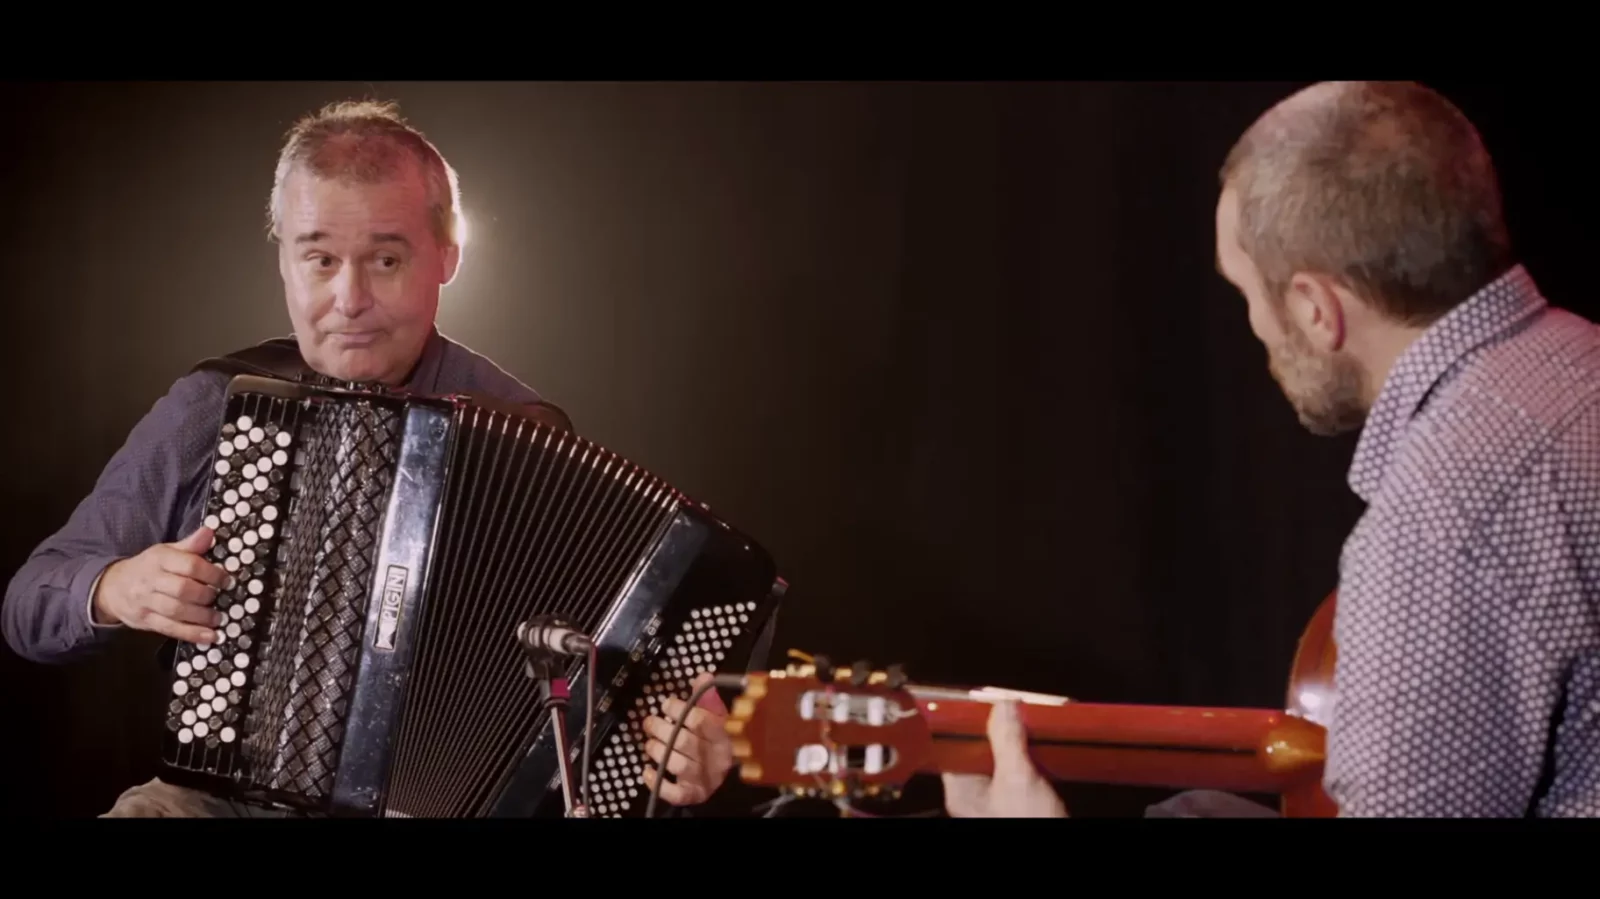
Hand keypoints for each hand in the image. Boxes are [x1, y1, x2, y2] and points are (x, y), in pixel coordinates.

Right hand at [93, 526, 229, 643]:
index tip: (226, 580)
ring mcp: (146, 602)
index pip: (188, 565)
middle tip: (221, 597)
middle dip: (206, 595)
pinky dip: (192, 634)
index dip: (211, 573)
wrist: (112, 587)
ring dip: (202, 617)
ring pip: (176, 611)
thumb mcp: (166, 551)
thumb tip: (209, 532)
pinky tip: (210, 636)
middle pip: (183, 590)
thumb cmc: (148, 567)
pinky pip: (170, 629)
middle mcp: (151, 580)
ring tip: (219, 618)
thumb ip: (189, 545)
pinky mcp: (145, 621)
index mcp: (159, 559)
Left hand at [640, 672, 734, 805]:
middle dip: (661, 729)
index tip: (666, 704)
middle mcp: (715, 758)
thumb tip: (703, 676)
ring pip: (677, 764)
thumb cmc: (720, 739)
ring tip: (650, 744)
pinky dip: (657, 783)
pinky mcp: (694, 794)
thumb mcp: (718, 716)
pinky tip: (647, 771)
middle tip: (649, 722)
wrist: (731, 771)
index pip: (700, 720)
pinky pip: (674, 793)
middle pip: (684, 741)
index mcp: (723, 735)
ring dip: (657, 751)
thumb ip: (707, 698)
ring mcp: (704, 778)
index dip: (678, 709)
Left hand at [942, 699, 1067, 817]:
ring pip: (1000, 755)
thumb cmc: (1030, 821)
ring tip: (1030, 717)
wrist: (1060, 844)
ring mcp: (997, 796)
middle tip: (1014, 705)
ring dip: (1016, 736)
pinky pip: (1019, 766)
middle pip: (978, 746)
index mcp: (961, 788)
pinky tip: (1042, 741)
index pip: (952, 743)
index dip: (964, 719)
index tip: (980, 700)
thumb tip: (1001, 706)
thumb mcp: (1017, 778)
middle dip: (997, 724)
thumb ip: (1006, 740)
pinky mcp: (1019, 797)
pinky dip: (1030, 752)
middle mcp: (974, 792)